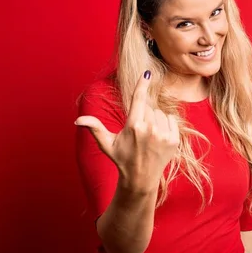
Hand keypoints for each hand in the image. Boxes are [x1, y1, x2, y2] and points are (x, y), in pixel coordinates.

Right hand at [75, 71, 179, 192]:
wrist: (141, 178)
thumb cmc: (122, 158)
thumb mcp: (107, 143)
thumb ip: (94, 128)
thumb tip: (77, 120)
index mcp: (133, 126)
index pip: (139, 99)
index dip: (142, 85)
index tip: (147, 74)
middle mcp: (149, 129)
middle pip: (149, 107)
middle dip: (144, 114)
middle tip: (139, 131)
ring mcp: (163, 135)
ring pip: (160, 113)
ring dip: (155, 120)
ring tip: (148, 136)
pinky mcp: (174, 140)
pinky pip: (171, 120)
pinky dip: (166, 124)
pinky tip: (158, 137)